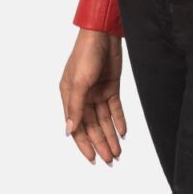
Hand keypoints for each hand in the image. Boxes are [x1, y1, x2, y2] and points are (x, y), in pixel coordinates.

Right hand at [60, 28, 126, 164]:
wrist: (103, 34)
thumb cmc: (85, 54)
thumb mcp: (79, 82)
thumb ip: (76, 107)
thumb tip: (69, 131)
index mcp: (69, 97)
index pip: (77, 127)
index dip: (84, 144)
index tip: (92, 159)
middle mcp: (83, 97)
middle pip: (92, 126)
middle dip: (101, 143)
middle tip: (110, 159)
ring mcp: (97, 92)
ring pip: (104, 120)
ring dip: (111, 135)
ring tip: (118, 151)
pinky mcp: (111, 86)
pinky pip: (115, 107)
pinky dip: (119, 120)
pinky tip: (123, 132)